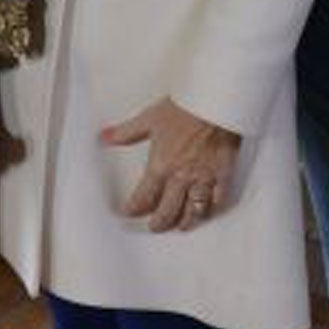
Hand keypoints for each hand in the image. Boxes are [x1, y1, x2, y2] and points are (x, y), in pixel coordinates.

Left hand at [101, 96, 240, 232]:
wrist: (214, 102)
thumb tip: (105, 137)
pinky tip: (208, 212)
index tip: (129, 212)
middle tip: (154, 227)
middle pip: (168, 211)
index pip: (143, 197)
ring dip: (185, 222)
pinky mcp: (223, 175)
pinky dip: (212, 209)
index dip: (134, 209)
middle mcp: (181, 178)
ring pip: (193, 211)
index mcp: (161, 166)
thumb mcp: (148, 118)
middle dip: (159, 222)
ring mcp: (203, 179)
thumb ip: (126, 132)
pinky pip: (218, 200)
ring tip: (180, 226)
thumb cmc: (183, 108)